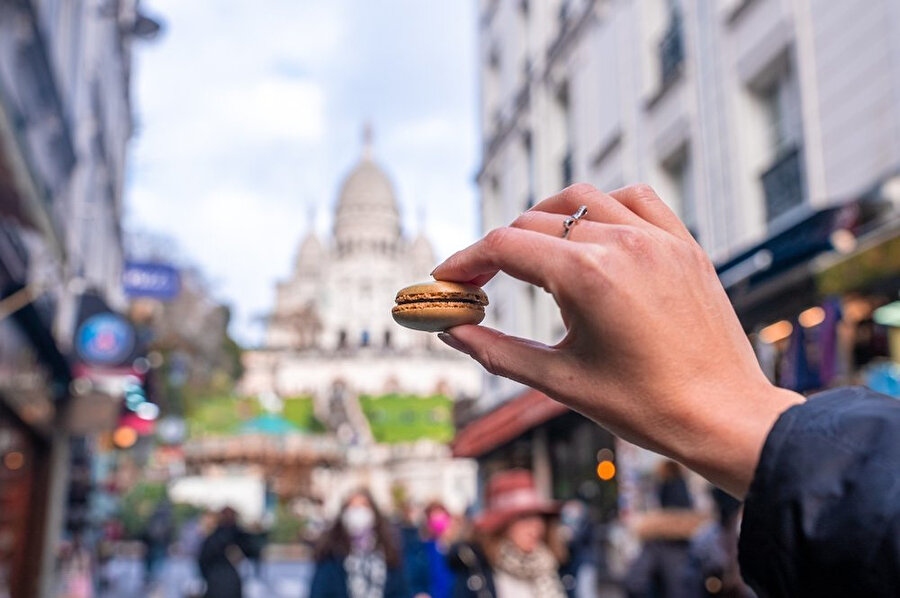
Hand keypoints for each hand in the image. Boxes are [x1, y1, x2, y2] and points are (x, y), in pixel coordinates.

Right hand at [433, 183, 802, 496]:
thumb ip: (495, 350)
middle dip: (497, 248)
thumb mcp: (560, 380)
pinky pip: (634, 199)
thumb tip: (450, 331)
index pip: (504, 245)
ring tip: (529, 252)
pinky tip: (590, 233)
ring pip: (581, 199)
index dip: (465, 261)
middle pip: (534, 220)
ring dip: (544, 218)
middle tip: (480, 282)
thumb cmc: (645, 406)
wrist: (725, 416)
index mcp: (588, 275)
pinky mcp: (684, 244)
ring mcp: (658, 238)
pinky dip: (601, 207)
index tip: (446, 280)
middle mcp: (622, 242)